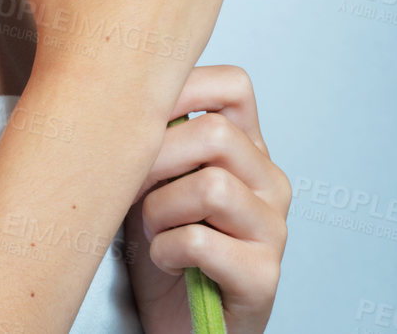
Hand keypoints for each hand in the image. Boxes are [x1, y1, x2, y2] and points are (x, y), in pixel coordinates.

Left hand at [121, 65, 290, 333]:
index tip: (141, 114)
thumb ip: (159, 135)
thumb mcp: (156, 179)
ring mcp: (273, 229)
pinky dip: (166, 251)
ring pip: (211, 186)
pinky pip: (201, 241)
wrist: (177, 322)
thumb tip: (122, 94)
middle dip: (157, 158)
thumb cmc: (163, 246)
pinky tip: (166, 262)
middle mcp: (271, 182)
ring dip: (160, 210)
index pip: (234, 86)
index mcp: (248, 150)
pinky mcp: (264, 276)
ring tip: (153, 230)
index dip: (184, 87)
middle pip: (216, 133)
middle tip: (136, 190)